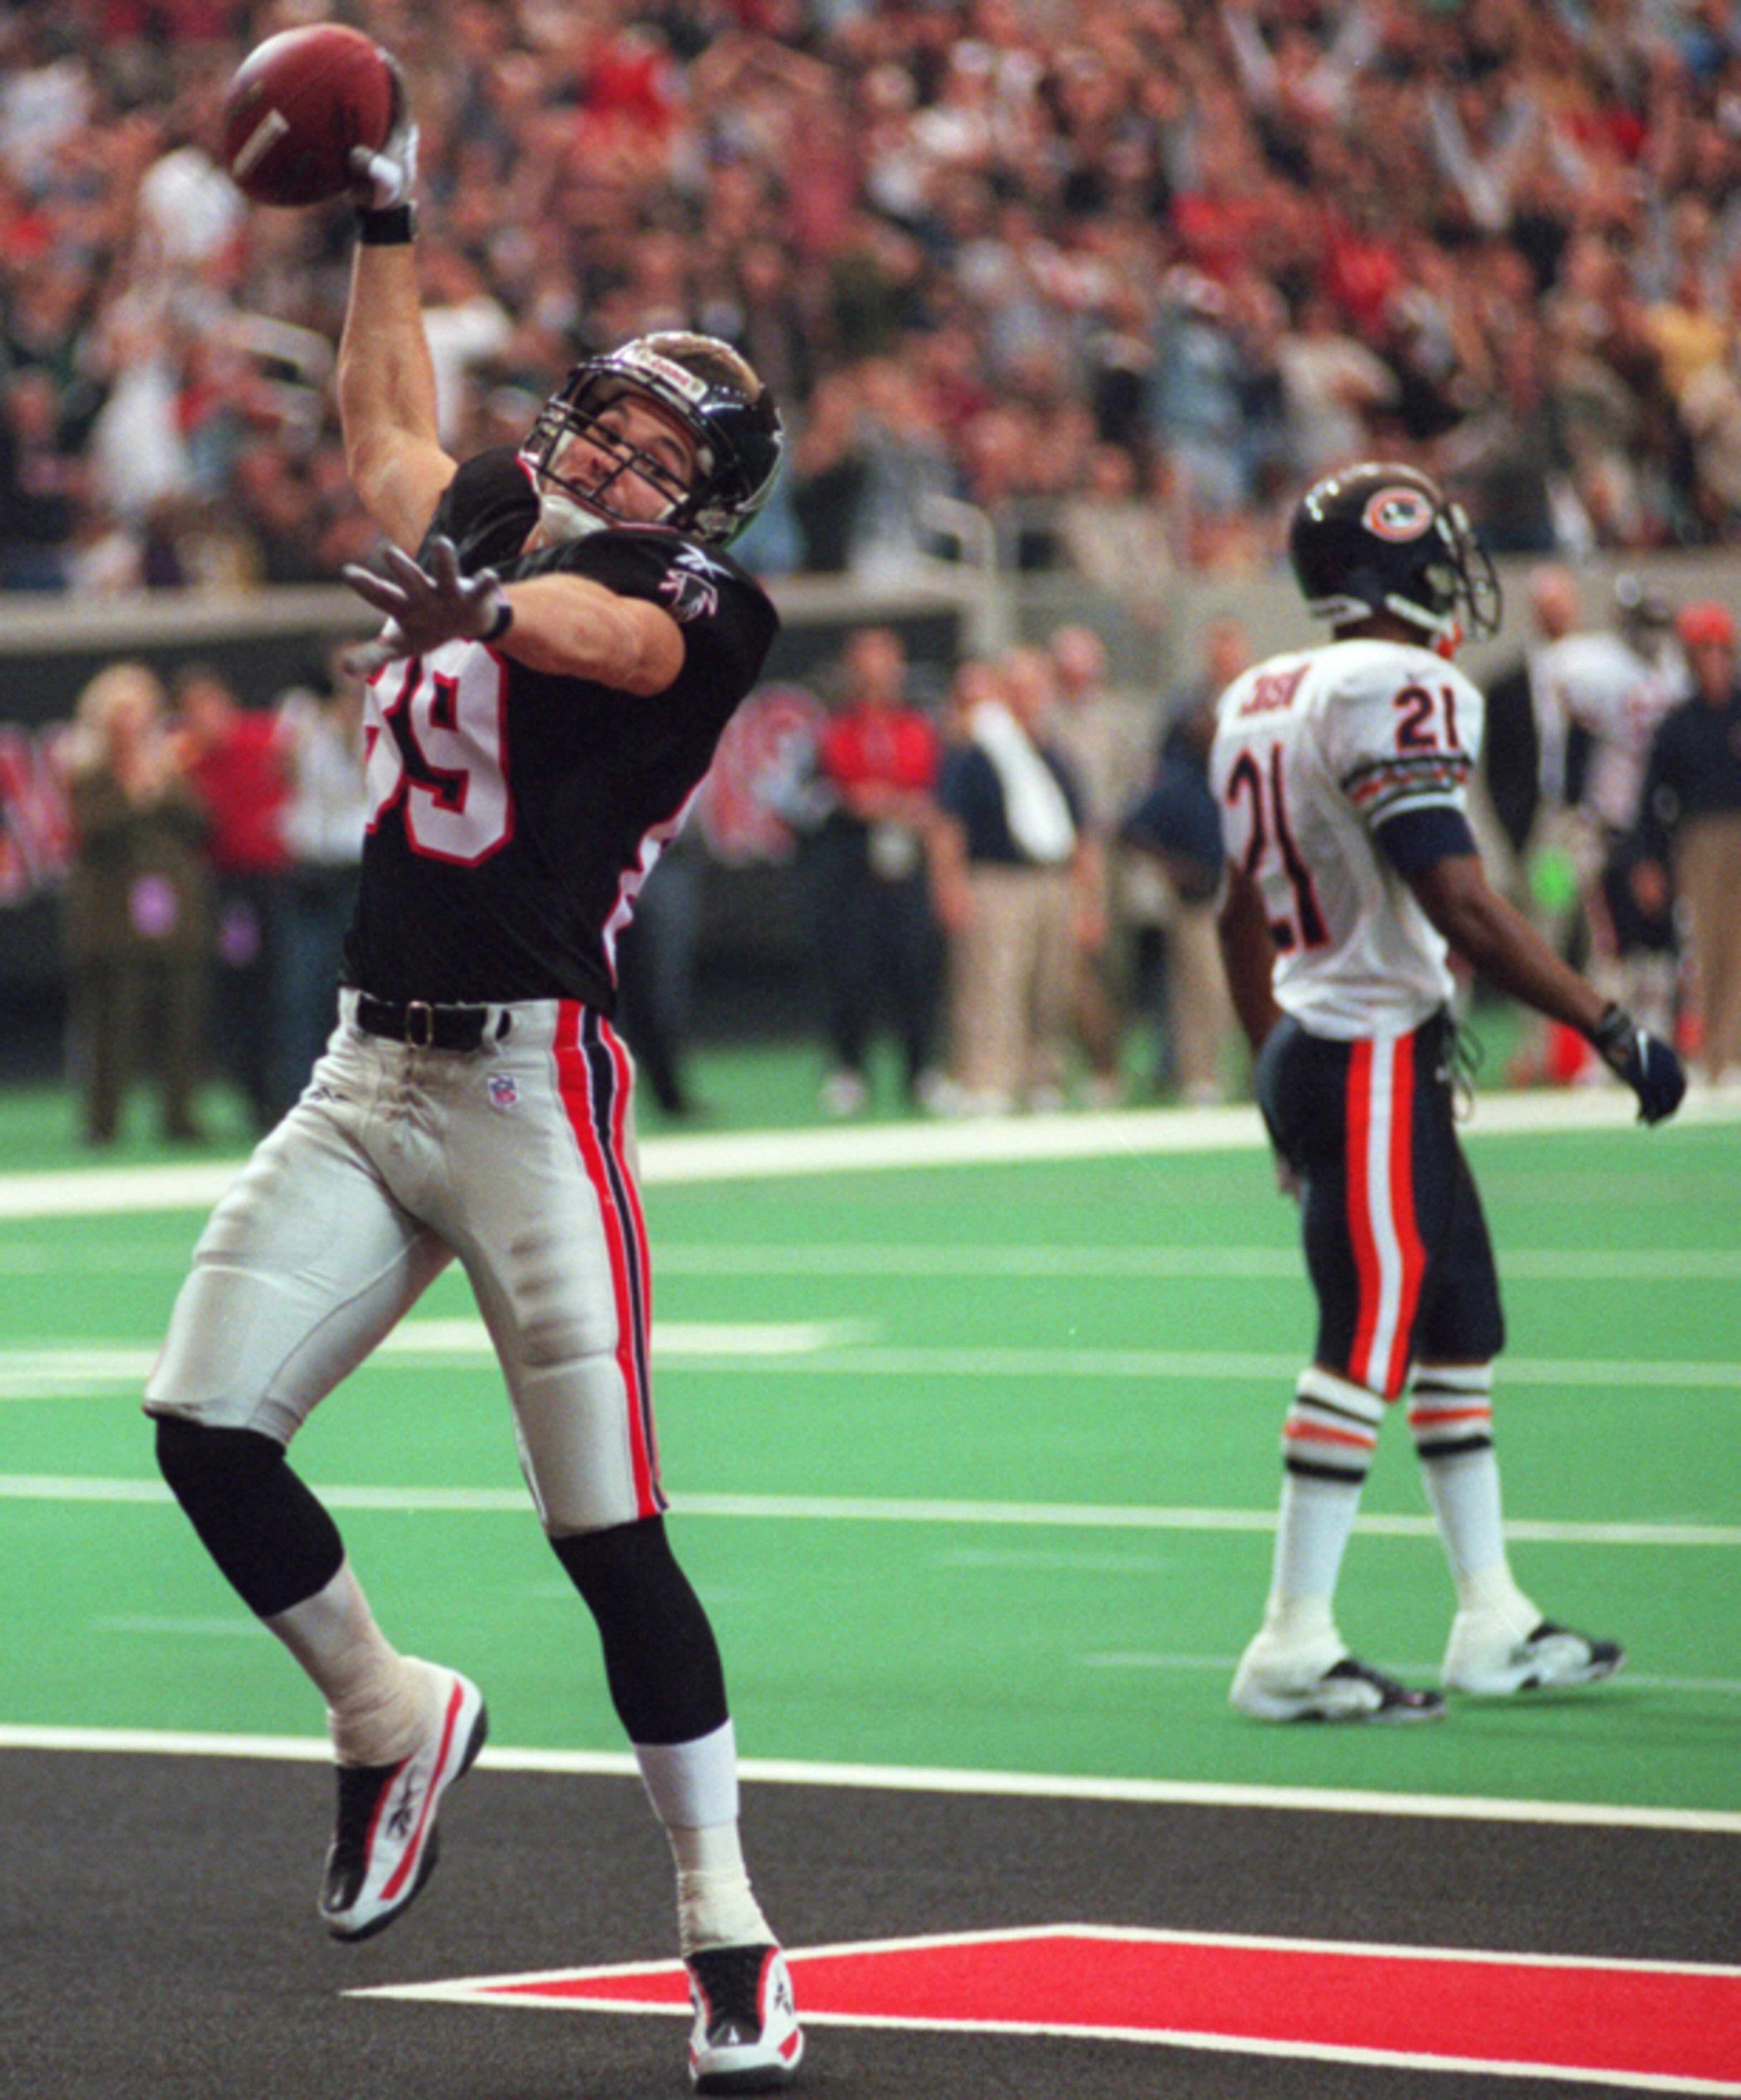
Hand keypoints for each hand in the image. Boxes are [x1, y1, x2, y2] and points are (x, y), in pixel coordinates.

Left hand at [341, 538, 509, 675]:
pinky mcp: (472, 598)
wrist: (464, 621)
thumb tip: (343, 668)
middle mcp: (423, 594)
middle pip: (411, 581)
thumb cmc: (426, 629)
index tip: (349, 572)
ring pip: (446, 575)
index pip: (381, 595)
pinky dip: (485, 583)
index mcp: (403, 604)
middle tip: (388, 551)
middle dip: (402, 568)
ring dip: (444, 562)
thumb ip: (372, 655)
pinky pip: (480, 591)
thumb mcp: (399, 645)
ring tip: (442, 542)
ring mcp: (449, 593)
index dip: (366, 586)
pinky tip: (489, 575)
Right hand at [347, 52, 418, 211]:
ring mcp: (377, 136)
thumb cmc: (387, 196)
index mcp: (402, 129)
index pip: (400, 92)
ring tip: (332, 71)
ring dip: (351, 91)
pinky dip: (337, 113)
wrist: (382, 214)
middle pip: (382, 92)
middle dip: (368, 73)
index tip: (378, 54)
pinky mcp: (365, 145)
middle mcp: (391, 128)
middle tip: (351, 53)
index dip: (392, 72)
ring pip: (364, 106)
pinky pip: (349, 123)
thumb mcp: (384, 182)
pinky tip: (317, 105)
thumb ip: (373, 168)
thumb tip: (355, 156)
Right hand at [1590, 1002, 1684, 1124]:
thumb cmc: (1623, 1039)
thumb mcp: (1644, 1050)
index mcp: (1670, 1059)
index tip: (1668, 1108)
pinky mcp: (1640, 1081)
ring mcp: (1654, 1074)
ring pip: (1663, 1103)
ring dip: (1657, 1116)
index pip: (1681, 1084)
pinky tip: (1639, 1119)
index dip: (1676, 1099)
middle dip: (1668, 1111)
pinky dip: (1645, 1114)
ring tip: (1649, 1122)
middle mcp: (1667, 1068)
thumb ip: (1652, 1062)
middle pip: (1675, 1096)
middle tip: (1658, 1120)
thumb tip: (1651, 1076)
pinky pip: (1647, 1104)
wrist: (1612, 1032)